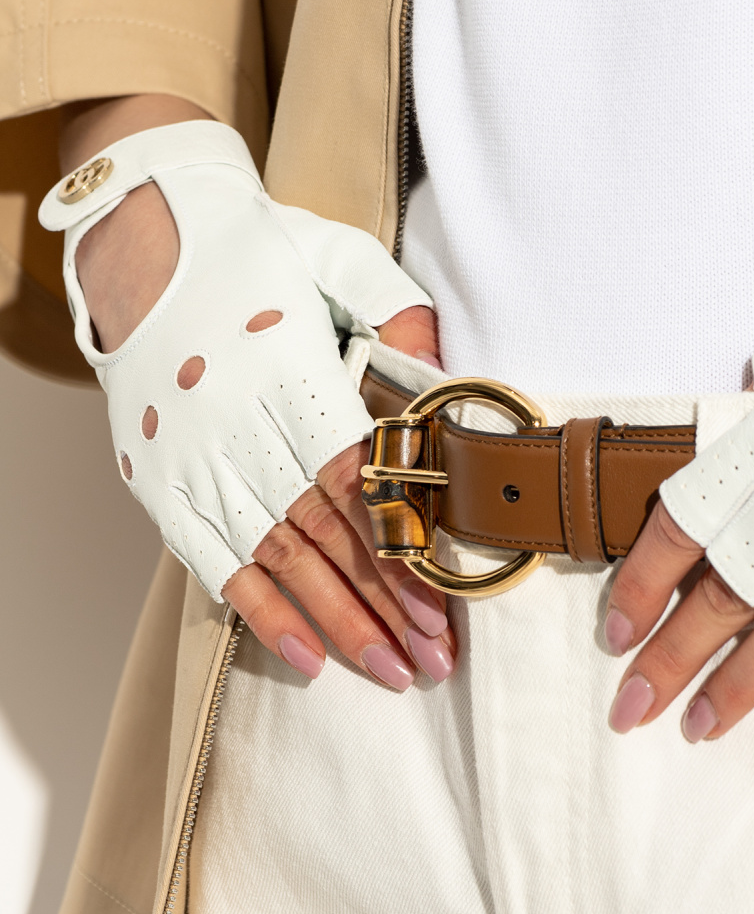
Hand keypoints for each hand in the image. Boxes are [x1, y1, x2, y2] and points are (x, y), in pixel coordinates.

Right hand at [65, 97, 454, 691]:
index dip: (401, 549)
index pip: (356, 480)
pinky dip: (260, 613)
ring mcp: (194, 459)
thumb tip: (450, 375)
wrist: (143, 242)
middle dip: (383, 605)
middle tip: (435, 660)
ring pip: (275, 558)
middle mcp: (236, 423)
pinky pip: (213, 562)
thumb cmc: (254, 253)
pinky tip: (307, 657)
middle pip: (323, 534)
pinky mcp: (159, 482)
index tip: (445, 602)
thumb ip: (400, 316)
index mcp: (286, 371)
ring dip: (336, 622)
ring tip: (391, 671)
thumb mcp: (340, 260)